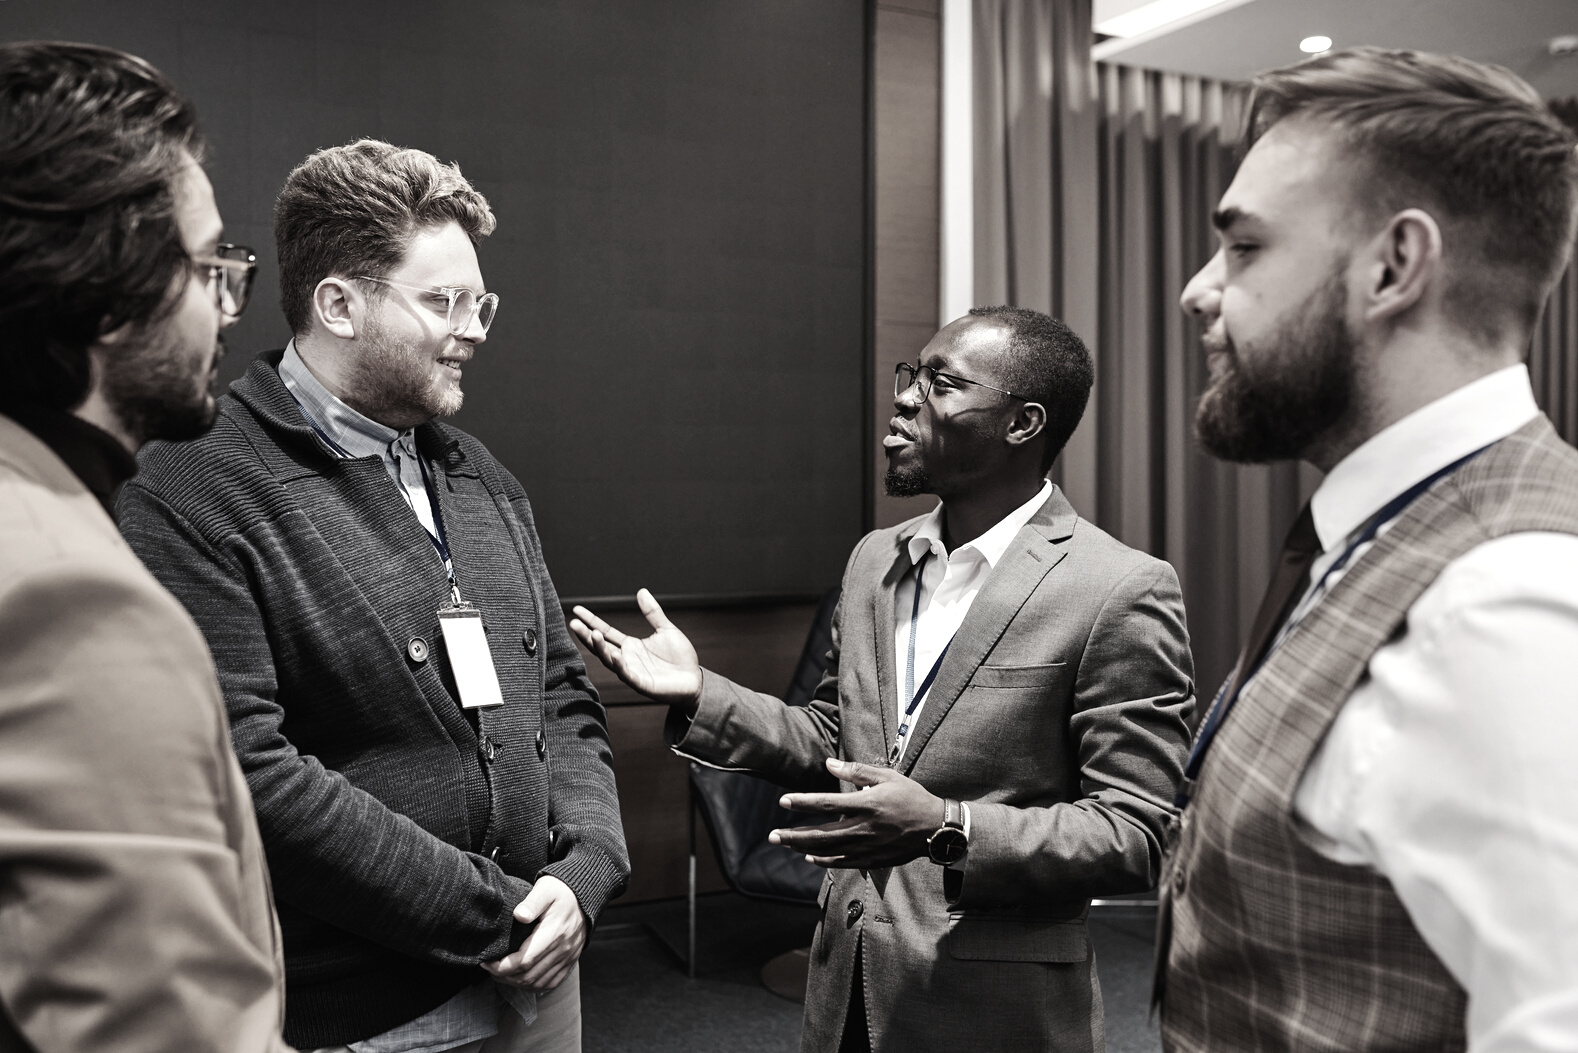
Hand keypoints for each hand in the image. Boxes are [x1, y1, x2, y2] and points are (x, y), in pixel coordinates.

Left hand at [481, 875, 586, 990]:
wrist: (585, 895)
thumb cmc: (560, 891)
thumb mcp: (545, 889)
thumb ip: (532, 902)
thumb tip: (518, 915)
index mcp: (554, 932)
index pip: (525, 960)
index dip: (502, 966)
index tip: (487, 961)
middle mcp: (562, 949)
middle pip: (528, 975)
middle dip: (504, 976)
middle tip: (489, 968)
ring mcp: (567, 957)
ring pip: (537, 983)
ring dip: (515, 983)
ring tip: (500, 974)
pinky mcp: (570, 961)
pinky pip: (550, 983)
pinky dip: (532, 986)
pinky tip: (519, 979)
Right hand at [569, 589, 701, 709]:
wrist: (694, 680)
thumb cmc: (680, 657)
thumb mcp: (666, 630)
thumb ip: (653, 613)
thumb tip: (641, 591)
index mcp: (631, 646)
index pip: (606, 631)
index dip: (591, 621)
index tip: (577, 610)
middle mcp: (627, 658)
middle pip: (602, 646)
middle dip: (587, 636)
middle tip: (573, 623)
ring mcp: (632, 671)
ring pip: (610, 660)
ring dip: (601, 648)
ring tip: (593, 634)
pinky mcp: (642, 684)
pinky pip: (628, 675)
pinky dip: (620, 666)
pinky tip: (614, 656)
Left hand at [769, 758, 945, 868]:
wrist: (935, 828)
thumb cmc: (911, 798)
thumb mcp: (888, 777)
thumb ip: (857, 771)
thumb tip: (829, 764)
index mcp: (867, 804)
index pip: (826, 803)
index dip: (803, 802)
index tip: (783, 801)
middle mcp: (864, 828)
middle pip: (821, 834)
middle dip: (793, 835)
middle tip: (773, 835)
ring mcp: (867, 846)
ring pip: (828, 851)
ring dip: (803, 848)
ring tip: (785, 844)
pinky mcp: (872, 859)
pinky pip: (842, 863)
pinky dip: (824, 861)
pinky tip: (810, 857)